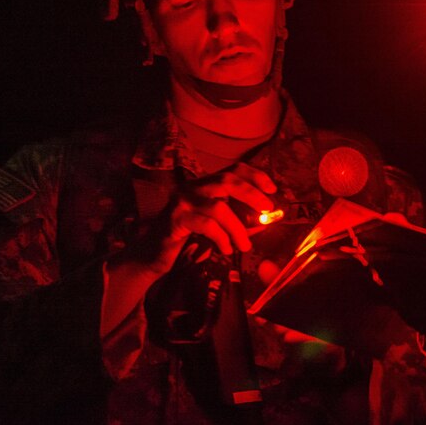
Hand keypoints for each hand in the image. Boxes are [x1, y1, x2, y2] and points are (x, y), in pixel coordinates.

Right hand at [149, 162, 277, 271]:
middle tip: (267, 210)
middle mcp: (193, 187)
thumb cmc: (187, 240)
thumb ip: (238, 221)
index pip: (233, 169)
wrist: (152, 255)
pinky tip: (227, 250)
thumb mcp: (216, 227)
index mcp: (204, 185)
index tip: (272, 189)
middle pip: (227, 180)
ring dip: (238, 228)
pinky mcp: (175, 219)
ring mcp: (182, 201)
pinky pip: (206, 225)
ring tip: (245, 246)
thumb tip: (266, 221)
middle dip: (252, 193)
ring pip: (219, 207)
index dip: (255, 175)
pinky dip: (221, 238)